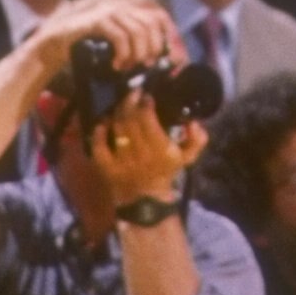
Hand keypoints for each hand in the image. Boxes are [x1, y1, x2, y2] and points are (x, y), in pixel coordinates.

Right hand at [30, 0, 176, 80]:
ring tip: (128, 67)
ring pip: (139, 31)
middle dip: (153, 48)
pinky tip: (117, 65)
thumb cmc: (86, 45)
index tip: (166, 56)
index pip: (159, 14)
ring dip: (137, 54)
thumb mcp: (115, 39)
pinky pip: (121, 36)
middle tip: (144, 65)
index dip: (167, 35)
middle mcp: (120, 1)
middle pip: (152, 23)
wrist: (53, 45)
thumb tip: (162, 54)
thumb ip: (135, 39)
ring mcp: (108, 9)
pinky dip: (123, 54)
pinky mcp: (96, 20)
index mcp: (127, 3)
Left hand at [91, 86, 206, 204]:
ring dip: (117, 113)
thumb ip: (197, 139)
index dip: (145, 104)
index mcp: (160, 149)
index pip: (148, 118)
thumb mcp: (187, 158)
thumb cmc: (166, 173)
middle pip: (130, 119)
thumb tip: (194, 122)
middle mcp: (140, 153)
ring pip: (116, 129)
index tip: (147, 96)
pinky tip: (102, 123)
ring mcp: (121, 161)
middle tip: (132, 93)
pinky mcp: (107, 168)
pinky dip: (98, 133)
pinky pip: (99, 147)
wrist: (147, 200)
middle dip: (130, 102)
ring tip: (121, 105)